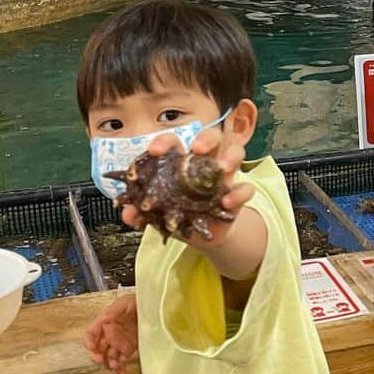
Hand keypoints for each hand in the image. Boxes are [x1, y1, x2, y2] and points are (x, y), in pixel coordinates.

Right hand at [84, 293, 137, 373]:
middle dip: (97, 355)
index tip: (91, 347)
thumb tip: (104, 318)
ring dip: (110, 363)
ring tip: (115, 366)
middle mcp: (110, 334)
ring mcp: (119, 342)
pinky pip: (121, 360)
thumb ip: (114, 311)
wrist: (153, 307)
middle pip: (98, 348)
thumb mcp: (125, 302)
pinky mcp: (129, 348)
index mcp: (106, 322)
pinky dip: (120, 368)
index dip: (89, 340)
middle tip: (100, 359)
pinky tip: (122, 372)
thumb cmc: (137, 301)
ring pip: (109, 356)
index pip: (92, 333)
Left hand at [119, 130, 255, 249]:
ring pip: (235, 152)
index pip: (174, 142)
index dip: (165, 141)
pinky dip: (239, 193)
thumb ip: (142, 212)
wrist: (203, 236)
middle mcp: (205, 163)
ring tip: (222, 168)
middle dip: (206, 138)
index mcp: (182, 162)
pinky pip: (246, 188)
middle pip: (211, 137)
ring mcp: (224, 177)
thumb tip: (127, 212)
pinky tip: (227, 202)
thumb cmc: (180, 216)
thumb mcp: (159, 215)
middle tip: (197, 148)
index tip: (154, 151)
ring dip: (231, 156)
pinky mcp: (238, 194)